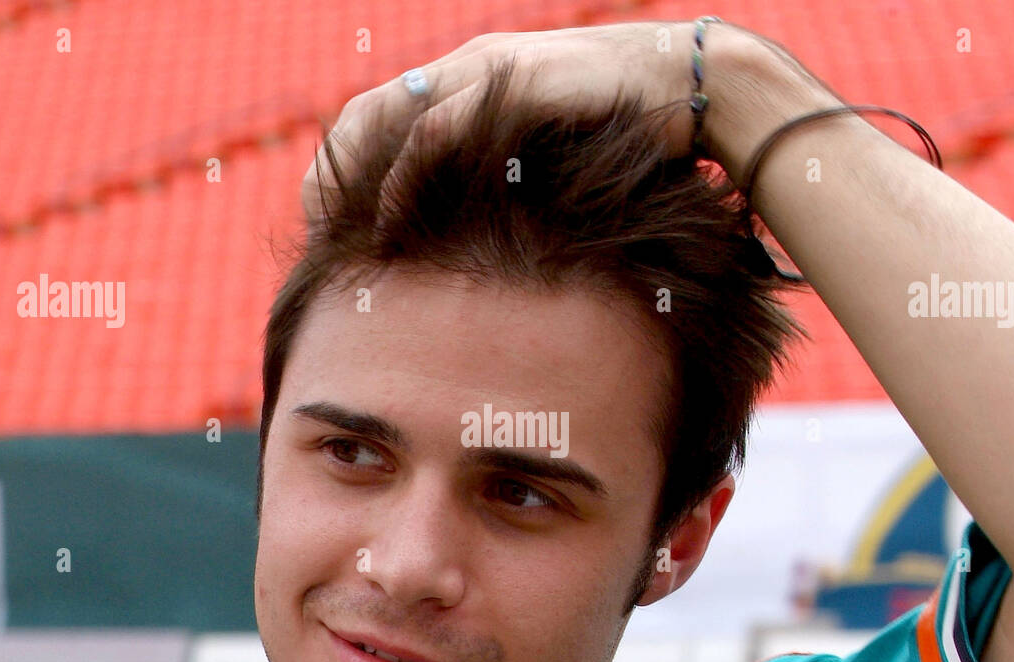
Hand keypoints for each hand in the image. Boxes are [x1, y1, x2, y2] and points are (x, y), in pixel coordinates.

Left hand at [300, 20, 781, 224]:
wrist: (699, 91)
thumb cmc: (634, 134)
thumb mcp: (554, 158)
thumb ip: (509, 182)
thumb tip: (481, 241)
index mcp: (470, 81)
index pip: (380, 118)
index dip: (344, 170)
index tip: (328, 225)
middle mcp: (467, 68)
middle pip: (363, 115)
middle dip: (328, 176)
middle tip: (314, 235)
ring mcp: (487, 71)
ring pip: (384, 119)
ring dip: (353, 181)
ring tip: (334, 236)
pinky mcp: (510, 86)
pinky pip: (433, 133)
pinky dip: (400, 180)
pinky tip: (388, 224)